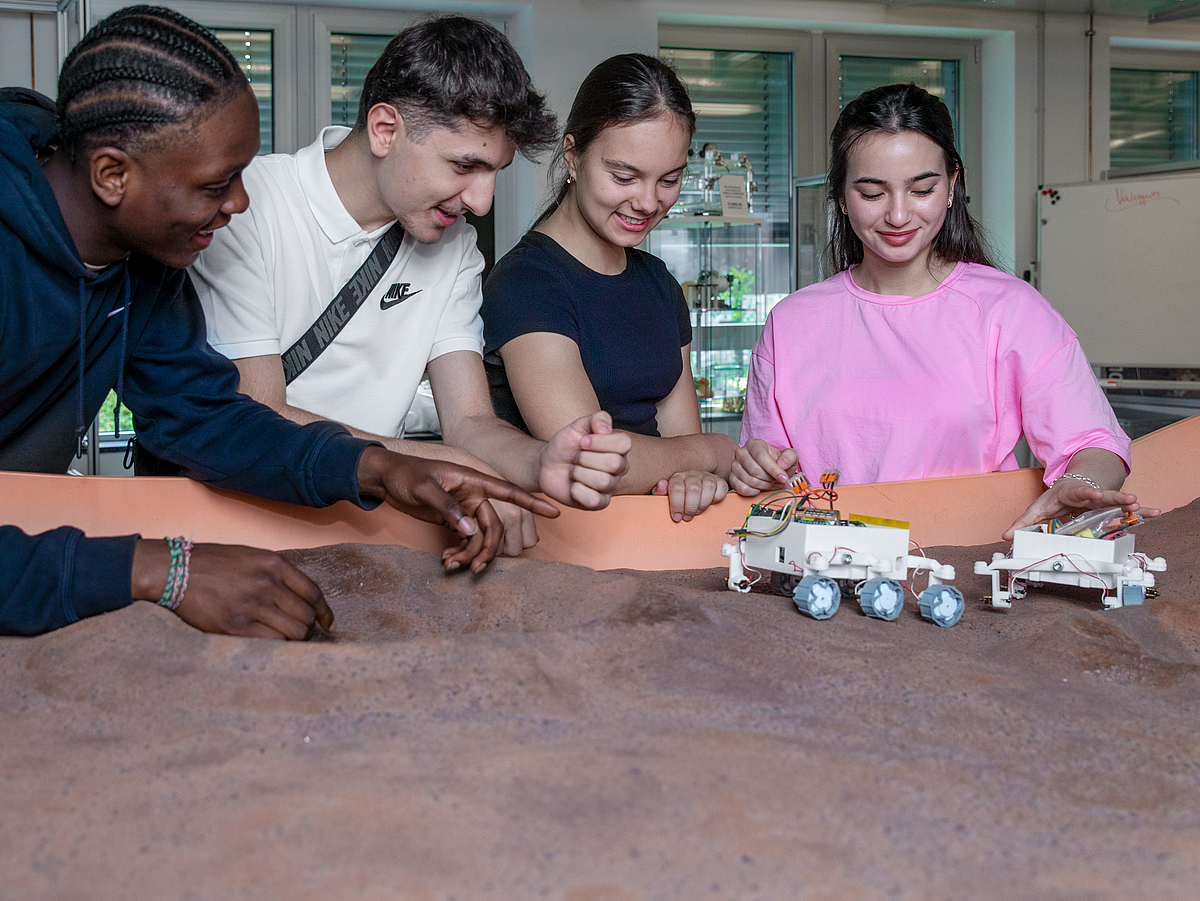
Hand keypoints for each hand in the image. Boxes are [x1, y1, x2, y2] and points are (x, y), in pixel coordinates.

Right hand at [132, 540, 332, 639]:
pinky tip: (268, 644)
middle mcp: (267, 584)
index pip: (313, 592)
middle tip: (301, 634)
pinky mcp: (236, 627)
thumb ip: (276, 574)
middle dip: (308, 628)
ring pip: (294, 633)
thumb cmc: (211, 563)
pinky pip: (271, 643)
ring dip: (293, 640)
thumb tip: (299, 599)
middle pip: (306, 616)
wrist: (173, 571)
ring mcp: (252, 606)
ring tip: (283, 639)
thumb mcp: (250, 556)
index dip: (325, 612)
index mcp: (274, 564)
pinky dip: (275, 647)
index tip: (327, 623)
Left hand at [356, 446, 557, 572]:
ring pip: (481, 537)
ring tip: (451, 565)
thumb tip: (469, 529)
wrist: (385, 477)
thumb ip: (447, 507)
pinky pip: (466, 540)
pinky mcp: (454, 520)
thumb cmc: (405, 474)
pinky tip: (447, 560)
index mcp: (473, 480)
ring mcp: (465, 509)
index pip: (508, 491)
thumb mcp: (424, 487)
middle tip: (476, 567)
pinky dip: (460, 553)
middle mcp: (474, 495)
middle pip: (495, 525)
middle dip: (489, 548)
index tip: (553, 513)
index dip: (532, 502)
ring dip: (471, 554)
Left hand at [537, 411, 631, 508]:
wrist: (547, 464)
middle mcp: (619, 468)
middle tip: (576, 458)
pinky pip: (593, 499)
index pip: (624, 443)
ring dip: (579, 474)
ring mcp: (610, 487)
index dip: (599, 442)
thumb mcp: (578, 426)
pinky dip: (577, 491)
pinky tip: (574, 486)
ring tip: (574, 471)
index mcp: (619, 449)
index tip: (582, 442)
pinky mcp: (599, 503)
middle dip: (586, 458)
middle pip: (614, 463)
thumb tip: (605, 428)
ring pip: (603, 481)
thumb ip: (596, 419)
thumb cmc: (566, 445)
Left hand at [652, 470, 728, 521]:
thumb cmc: (676, 496)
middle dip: (691, 507)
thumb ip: (660, 492)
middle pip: (694, 489)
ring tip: (698, 511)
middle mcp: (691, 474)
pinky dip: (717, 497)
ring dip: (703, 504)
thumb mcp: (665, 496)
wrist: (689, 488)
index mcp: (677, 477)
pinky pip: (721, 486)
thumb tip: (661, 484)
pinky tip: (710, 503)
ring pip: (708, 487)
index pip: (677, 488)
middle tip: (688, 517)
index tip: (677, 517)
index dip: (677, 505)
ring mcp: (705, 476)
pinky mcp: (718, 480)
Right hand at [730, 439, 798, 495]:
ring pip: (750, 481)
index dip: (773, 469)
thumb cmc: (778, 462)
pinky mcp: (732, 479)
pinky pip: (743, 489)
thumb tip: (782, 464)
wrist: (769, 472)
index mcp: (754, 444)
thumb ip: (790, 456)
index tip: (783, 478)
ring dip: (764, 486)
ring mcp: (735, 466)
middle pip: (755, 470)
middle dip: (769, 479)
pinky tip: (760, 488)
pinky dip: (754, 491)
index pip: (761, 456)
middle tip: (776, 480)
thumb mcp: (790, 456)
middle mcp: (741, 453)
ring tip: (769, 483)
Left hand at [1003, 481, 1159, 540]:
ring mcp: (1102, 500)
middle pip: (1103, 495)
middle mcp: (1089, 495)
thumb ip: (1024, 523)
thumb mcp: (1038, 509)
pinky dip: (1140, 512)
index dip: (1089, 493)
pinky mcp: (1111, 506)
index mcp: (1071, 494)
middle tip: (1130, 499)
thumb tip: (1006, 536)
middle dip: (1116, 497)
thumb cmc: (1056, 498)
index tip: (1097, 494)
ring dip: (1129, 503)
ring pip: (1118, 501)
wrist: (1071, 485)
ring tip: (1141, 505)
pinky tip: (1153, 513)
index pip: (1080, 492)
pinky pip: (1127, 509)